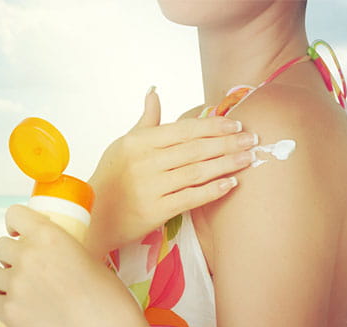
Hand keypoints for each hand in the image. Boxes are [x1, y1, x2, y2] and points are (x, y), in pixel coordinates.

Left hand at [0, 205, 157, 326]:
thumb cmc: (108, 299)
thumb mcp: (86, 257)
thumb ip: (59, 247)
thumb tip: (41, 248)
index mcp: (49, 235)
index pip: (14, 214)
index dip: (16, 224)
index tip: (19, 232)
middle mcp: (28, 255)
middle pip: (1, 246)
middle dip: (12, 254)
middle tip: (28, 266)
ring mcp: (16, 285)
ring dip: (8, 279)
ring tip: (29, 290)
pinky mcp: (10, 312)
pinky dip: (5, 303)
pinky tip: (24, 306)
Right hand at [85, 87, 257, 258]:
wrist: (94, 215)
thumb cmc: (111, 177)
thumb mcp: (123, 144)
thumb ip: (146, 120)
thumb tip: (154, 91)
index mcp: (138, 142)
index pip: (182, 130)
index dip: (212, 126)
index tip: (235, 124)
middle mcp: (144, 162)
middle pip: (194, 150)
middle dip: (227, 143)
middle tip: (252, 139)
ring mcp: (149, 187)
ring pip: (196, 172)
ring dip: (226, 164)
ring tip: (248, 158)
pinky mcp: (155, 211)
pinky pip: (190, 198)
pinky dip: (212, 190)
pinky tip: (231, 183)